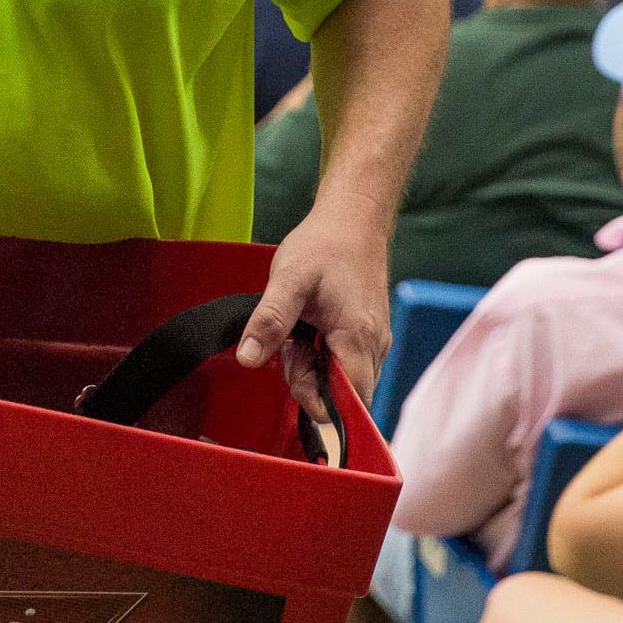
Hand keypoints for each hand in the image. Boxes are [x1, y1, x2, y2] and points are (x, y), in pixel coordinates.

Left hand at [239, 205, 388, 399]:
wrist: (352, 221)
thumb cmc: (323, 247)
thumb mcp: (287, 279)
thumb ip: (269, 320)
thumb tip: (248, 358)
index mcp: (358, 337)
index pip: (352, 400)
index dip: (320, 401)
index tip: (294, 377)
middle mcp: (375, 345)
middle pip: (345, 392)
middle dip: (312, 381)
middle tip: (291, 346)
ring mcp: (375, 340)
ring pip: (344, 377)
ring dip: (315, 366)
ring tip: (299, 332)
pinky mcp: (369, 334)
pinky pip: (347, 361)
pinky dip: (324, 354)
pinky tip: (310, 330)